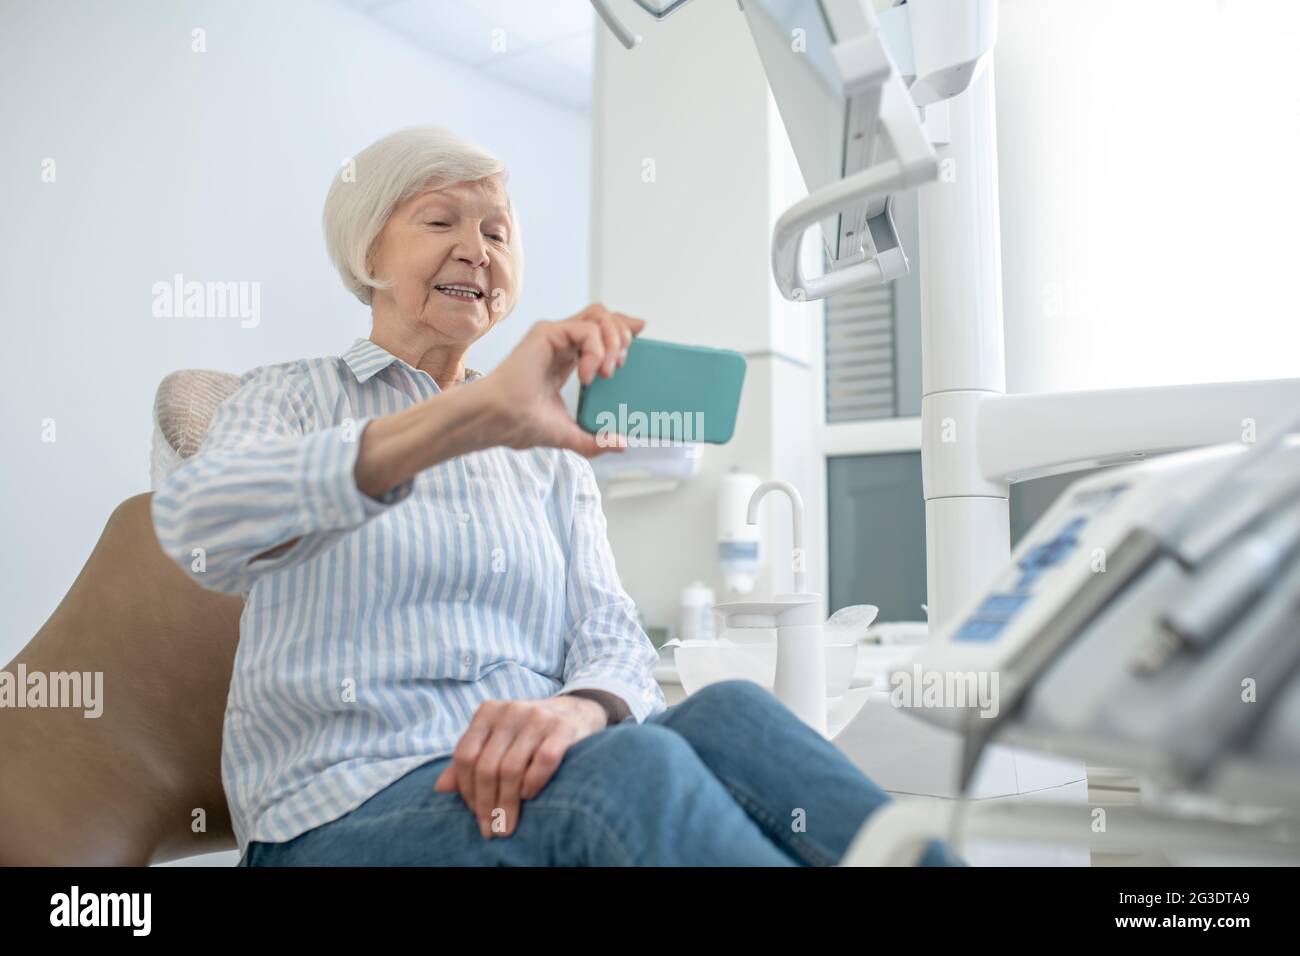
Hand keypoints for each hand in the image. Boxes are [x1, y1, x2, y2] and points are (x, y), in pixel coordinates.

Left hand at [433, 695, 606, 838]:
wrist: (578, 711)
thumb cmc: (530, 732)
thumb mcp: (498, 739)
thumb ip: (471, 759)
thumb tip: (440, 788)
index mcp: (488, 712)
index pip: (465, 755)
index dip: (466, 789)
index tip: (475, 813)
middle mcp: (510, 711)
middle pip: (487, 766)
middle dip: (486, 804)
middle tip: (491, 829)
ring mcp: (537, 718)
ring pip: (511, 768)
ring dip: (507, 803)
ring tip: (507, 824)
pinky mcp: (562, 728)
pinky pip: (543, 761)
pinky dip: (533, 784)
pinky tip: (530, 797)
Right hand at [478, 304, 644, 456]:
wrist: (501, 421)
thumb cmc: (523, 425)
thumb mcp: (570, 435)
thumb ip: (596, 440)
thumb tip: (623, 444)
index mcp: (568, 360)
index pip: (601, 333)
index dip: (622, 331)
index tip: (640, 339)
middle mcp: (563, 344)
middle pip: (604, 317)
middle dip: (623, 335)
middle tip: (620, 365)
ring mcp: (555, 336)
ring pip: (598, 315)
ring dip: (614, 339)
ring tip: (609, 369)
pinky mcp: (547, 332)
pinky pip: (586, 328)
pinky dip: (595, 350)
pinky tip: (590, 376)